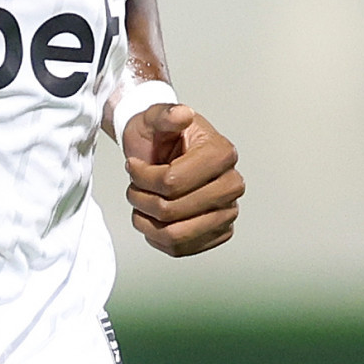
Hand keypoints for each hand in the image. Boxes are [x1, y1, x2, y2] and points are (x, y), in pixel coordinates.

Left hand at [124, 104, 242, 256]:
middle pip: (174, 210)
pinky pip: (182, 249)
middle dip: (142, 200)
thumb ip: (165, 114)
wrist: (165, 150)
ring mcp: (227, 211)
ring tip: (140, 203)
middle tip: (133, 187)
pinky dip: (157, 238)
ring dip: (147, 222)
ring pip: (176, 235)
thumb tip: (182, 115)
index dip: (143, 177)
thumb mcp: (154, 117)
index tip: (132, 166)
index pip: (173, 182)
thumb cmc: (160, 135)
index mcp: (221, 153)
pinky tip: (151, 218)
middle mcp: (231, 184)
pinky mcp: (219, 232)